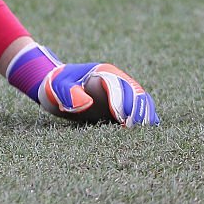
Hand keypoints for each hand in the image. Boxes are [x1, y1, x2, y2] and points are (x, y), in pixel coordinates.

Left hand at [40, 62, 159, 126]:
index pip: (118, 85)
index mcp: (102, 72)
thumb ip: (70, 93)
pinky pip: (139, 108)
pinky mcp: (122, 104)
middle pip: (135, 92)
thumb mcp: (58, 87)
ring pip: (141, 99)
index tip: (123, 118)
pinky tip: (148, 128)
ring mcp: (121, 92)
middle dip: (137, 109)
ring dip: (144, 113)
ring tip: (143, 130)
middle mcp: (116, 80)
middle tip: (133, 127)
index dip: (122, 101)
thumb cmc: (56, 86)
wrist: (55, 88)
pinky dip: (145, 116)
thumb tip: (88, 103)